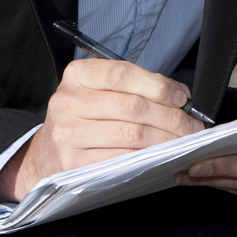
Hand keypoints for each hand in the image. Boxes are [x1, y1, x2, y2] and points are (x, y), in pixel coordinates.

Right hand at [0, 58, 202, 201]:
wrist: (45, 154)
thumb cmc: (84, 117)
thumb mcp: (100, 91)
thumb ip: (137, 87)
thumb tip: (180, 96)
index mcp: (78, 75)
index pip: (123, 74)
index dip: (158, 85)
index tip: (182, 97)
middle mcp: (68, 102)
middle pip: (132, 106)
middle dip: (171, 117)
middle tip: (192, 125)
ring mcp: (68, 134)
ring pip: (131, 134)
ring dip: (166, 138)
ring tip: (183, 140)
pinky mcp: (73, 163)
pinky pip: (122, 158)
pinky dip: (148, 157)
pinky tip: (162, 154)